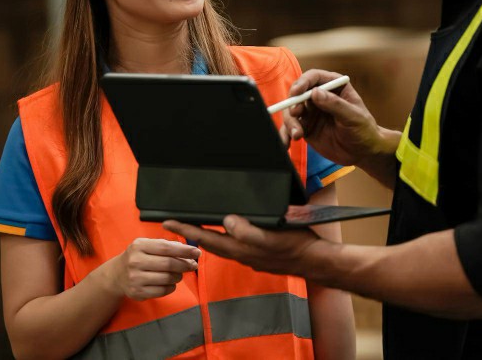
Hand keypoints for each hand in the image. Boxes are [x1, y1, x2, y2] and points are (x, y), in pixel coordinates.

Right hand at [107, 238, 199, 300]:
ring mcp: (136, 278)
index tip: (197, 252)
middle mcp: (135, 261)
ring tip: (179, 274)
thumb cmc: (137, 257)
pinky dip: (171, 287)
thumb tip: (188, 250)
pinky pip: (162, 291)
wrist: (116, 275)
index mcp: (139, 246)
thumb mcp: (147, 245)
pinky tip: (170, 283)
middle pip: (169, 264)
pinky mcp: (138, 292)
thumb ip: (166, 245)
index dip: (184, 250)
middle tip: (193, 265)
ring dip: (178, 276)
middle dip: (185, 265)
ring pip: (167, 279)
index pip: (166, 247)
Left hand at [163, 216, 319, 276]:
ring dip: (206, 235)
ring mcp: (250, 255)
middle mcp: (241, 253)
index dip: (185, 229)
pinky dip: (224, 237)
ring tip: (194, 225)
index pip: (205, 237)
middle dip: (190, 233)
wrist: (316, 261)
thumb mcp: (270, 235)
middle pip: (209, 243)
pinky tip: (227, 230)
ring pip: (221, 245)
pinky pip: (235, 244)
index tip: (166, 222)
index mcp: (240, 248)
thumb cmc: (295, 246)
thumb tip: (227, 221)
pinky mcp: (259, 253)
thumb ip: (247, 231)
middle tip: (174, 223)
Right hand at [279, 69, 385, 166]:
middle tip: (295, 114)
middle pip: (298, 93)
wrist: (363, 152)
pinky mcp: (305, 127)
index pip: (314, 77)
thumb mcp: (354, 116)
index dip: (303, 82)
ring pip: (292, 111)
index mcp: (334, 87)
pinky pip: (291, 128)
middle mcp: (320, 97)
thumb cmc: (364, 130)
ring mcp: (311, 112)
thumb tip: (315, 93)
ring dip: (290, 122)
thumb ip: (335, 104)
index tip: (296, 92)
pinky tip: (286, 143)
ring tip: (297, 134)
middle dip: (293, 103)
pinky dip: (286, 134)